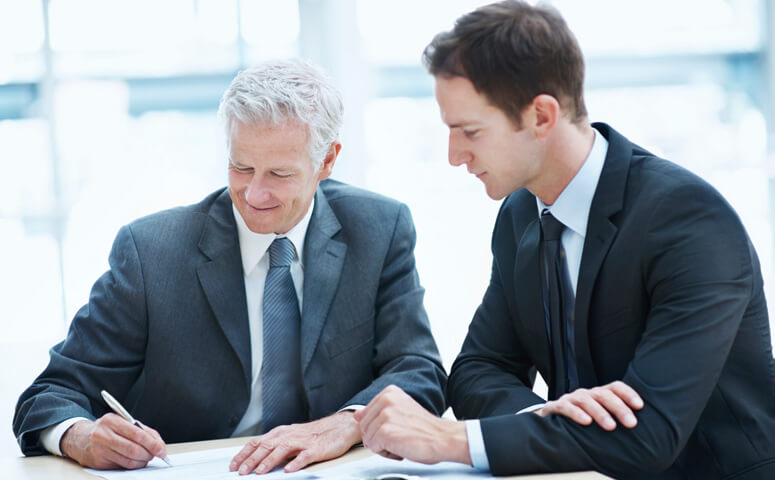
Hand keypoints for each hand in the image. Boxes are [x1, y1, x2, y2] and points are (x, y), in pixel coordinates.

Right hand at [60, 414, 167, 469]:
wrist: (80, 438)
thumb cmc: (108, 429)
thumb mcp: (123, 422)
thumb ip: (143, 431)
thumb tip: (159, 445)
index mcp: (112, 420)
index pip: (138, 434)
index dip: (153, 444)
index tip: (162, 450)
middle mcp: (103, 434)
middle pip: (133, 449)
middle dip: (149, 454)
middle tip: (156, 455)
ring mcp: (99, 449)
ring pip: (128, 460)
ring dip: (142, 461)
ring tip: (146, 458)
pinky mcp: (98, 462)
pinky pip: (121, 466)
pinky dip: (133, 465)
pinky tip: (135, 461)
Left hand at [229, 411, 360, 474]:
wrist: (339, 427)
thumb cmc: (313, 434)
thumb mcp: (291, 437)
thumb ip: (275, 447)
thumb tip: (255, 459)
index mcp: (281, 433)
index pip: (257, 442)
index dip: (244, 454)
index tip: (233, 466)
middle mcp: (289, 435)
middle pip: (267, 446)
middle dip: (252, 460)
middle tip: (241, 472)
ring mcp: (302, 441)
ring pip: (282, 449)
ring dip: (269, 461)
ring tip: (260, 472)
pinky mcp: (316, 448)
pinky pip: (304, 456)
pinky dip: (296, 462)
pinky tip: (289, 470)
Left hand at [355, 385, 469, 465]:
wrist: (443, 439)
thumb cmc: (426, 429)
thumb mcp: (400, 412)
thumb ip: (377, 412)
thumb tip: (357, 415)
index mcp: (389, 392)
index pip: (366, 415)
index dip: (380, 428)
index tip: (398, 427)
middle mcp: (386, 400)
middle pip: (364, 427)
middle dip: (379, 438)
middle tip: (400, 436)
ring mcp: (385, 415)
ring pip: (367, 439)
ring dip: (383, 446)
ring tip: (402, 441)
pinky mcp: (384, 431)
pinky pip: (373, 448)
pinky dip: (386, 453)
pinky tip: (401, 447)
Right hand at [536, 380, 643, 429]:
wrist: (549, 424)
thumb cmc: (579, 424)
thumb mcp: (598, 420)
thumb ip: (615, 421)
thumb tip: (642, 434)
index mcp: (598, 395)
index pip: (615, 387)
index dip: (628, 394)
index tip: (640, 406)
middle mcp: (586, 394)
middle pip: (604, 394)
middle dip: (619, 408)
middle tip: (631, 423)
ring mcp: (570, 400)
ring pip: (586, 400)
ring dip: (600, 412)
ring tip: (611, 426)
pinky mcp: (554, 407)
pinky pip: (565, 407)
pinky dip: (576, 413)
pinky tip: (586, 422)